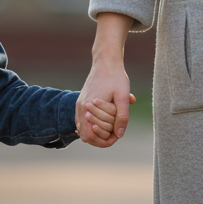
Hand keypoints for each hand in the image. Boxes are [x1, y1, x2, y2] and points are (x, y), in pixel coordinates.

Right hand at [77, 12, 136, 146]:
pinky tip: (104, 122)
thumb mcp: (123, 96)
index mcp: (88, 108)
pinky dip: (93, 125)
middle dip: (102, 138)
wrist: (106, 62)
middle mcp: (81, 108)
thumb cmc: (116, 77)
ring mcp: (79, 105)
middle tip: (116, 133)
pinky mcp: (80, 102)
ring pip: (83, 130)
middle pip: (86, 136)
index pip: (91, 137)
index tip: (117, 136)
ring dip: (97, 132)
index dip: (105, 141)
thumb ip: (122, 116)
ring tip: (112, 127)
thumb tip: (119, 135)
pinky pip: (83, 121)